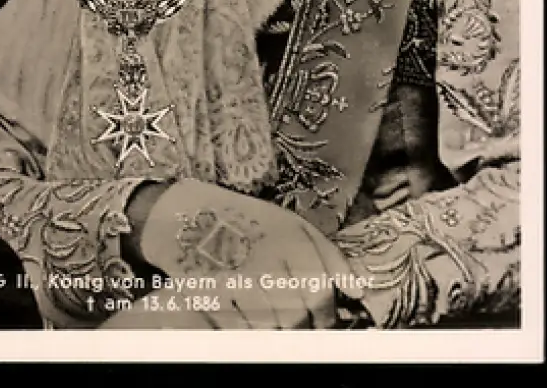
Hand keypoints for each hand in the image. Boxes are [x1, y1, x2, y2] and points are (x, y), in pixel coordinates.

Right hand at [138, 178, 364, 329]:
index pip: (320, 293)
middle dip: (303, 326)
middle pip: (298, 314)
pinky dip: (252, 331)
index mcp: (290, 239)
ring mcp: (238, 277)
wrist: (189, 216)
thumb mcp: (293, 225)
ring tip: (273, 318)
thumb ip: (329, 255)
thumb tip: (357, 291)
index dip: (325, 316)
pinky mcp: (214, 294)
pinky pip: (245, 330)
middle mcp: (267, 258)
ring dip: (279, 330)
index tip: (322, 322)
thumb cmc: (248, 222)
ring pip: (273, 326)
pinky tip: (250, 320)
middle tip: (298, 324)